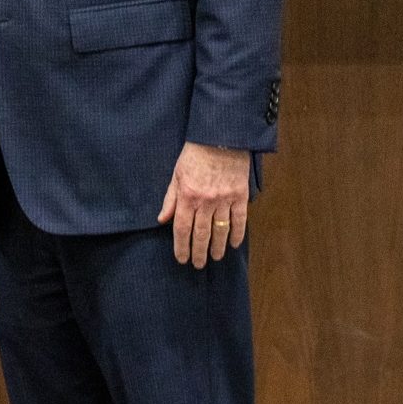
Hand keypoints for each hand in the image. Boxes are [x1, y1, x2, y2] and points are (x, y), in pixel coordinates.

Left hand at [156, 141, 248, 267]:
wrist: (221, 138)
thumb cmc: (194, 155)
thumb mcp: (176, 174)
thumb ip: (170, 199)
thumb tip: (162, 220)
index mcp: (187, 195)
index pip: (182, 228)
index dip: (181, 246)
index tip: (181, 259)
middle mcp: (205, 201)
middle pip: (201, 233)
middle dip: (199, 252)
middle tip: (198, 265)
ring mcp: (224, 199)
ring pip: (221, 230)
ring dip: (217, 247)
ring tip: (215, 258)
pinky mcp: (240, 196)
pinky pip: (240, 220)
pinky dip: (237, 234)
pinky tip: (233, 245)